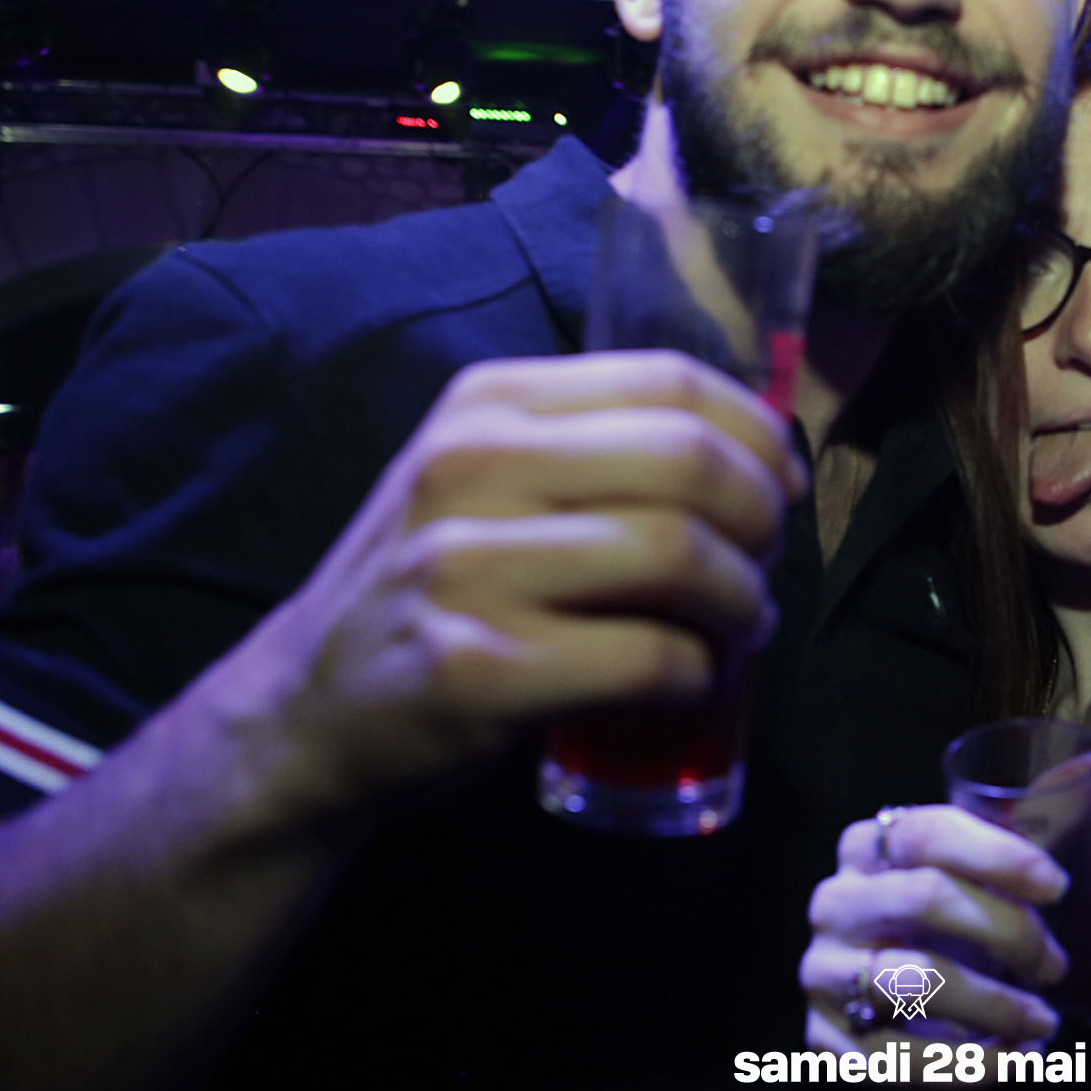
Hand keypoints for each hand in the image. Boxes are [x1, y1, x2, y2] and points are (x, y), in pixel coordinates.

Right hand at [188, 351, 805, 827]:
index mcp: (488, 404)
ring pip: (675, 554)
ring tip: (740, 627)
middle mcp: (470, 467)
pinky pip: (643, 658)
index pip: (671, 381)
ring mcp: (465, 569)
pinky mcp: (477, 670)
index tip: (782, 485)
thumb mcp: (478, 479)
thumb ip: (584, 448)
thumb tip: (752, 457)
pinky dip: (694, 672)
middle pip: (688, 462)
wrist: (308, 710)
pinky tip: (689, 680)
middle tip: (764, 567)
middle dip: (760, 519)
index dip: (757, 434)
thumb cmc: (430, 591)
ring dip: (741, 601)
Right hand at [801, 806, 1068, 1059]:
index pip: (928, 831)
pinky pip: (900, 1058)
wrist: (878, 1023)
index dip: (998, 853)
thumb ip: (1011, 841)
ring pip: (915, 979)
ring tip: (1042, 1023)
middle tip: (1053, 965)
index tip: (1058, 887)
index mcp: (867, 847)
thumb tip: (1088, 766)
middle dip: (1008, 930)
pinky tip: (1009, 1063)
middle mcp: (836, 902)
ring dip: (995, 1005)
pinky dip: (968, 1067)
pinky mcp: (823, 1040)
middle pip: (927, 896)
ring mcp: (822, 971)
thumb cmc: (939, 938)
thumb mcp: (963, 886)